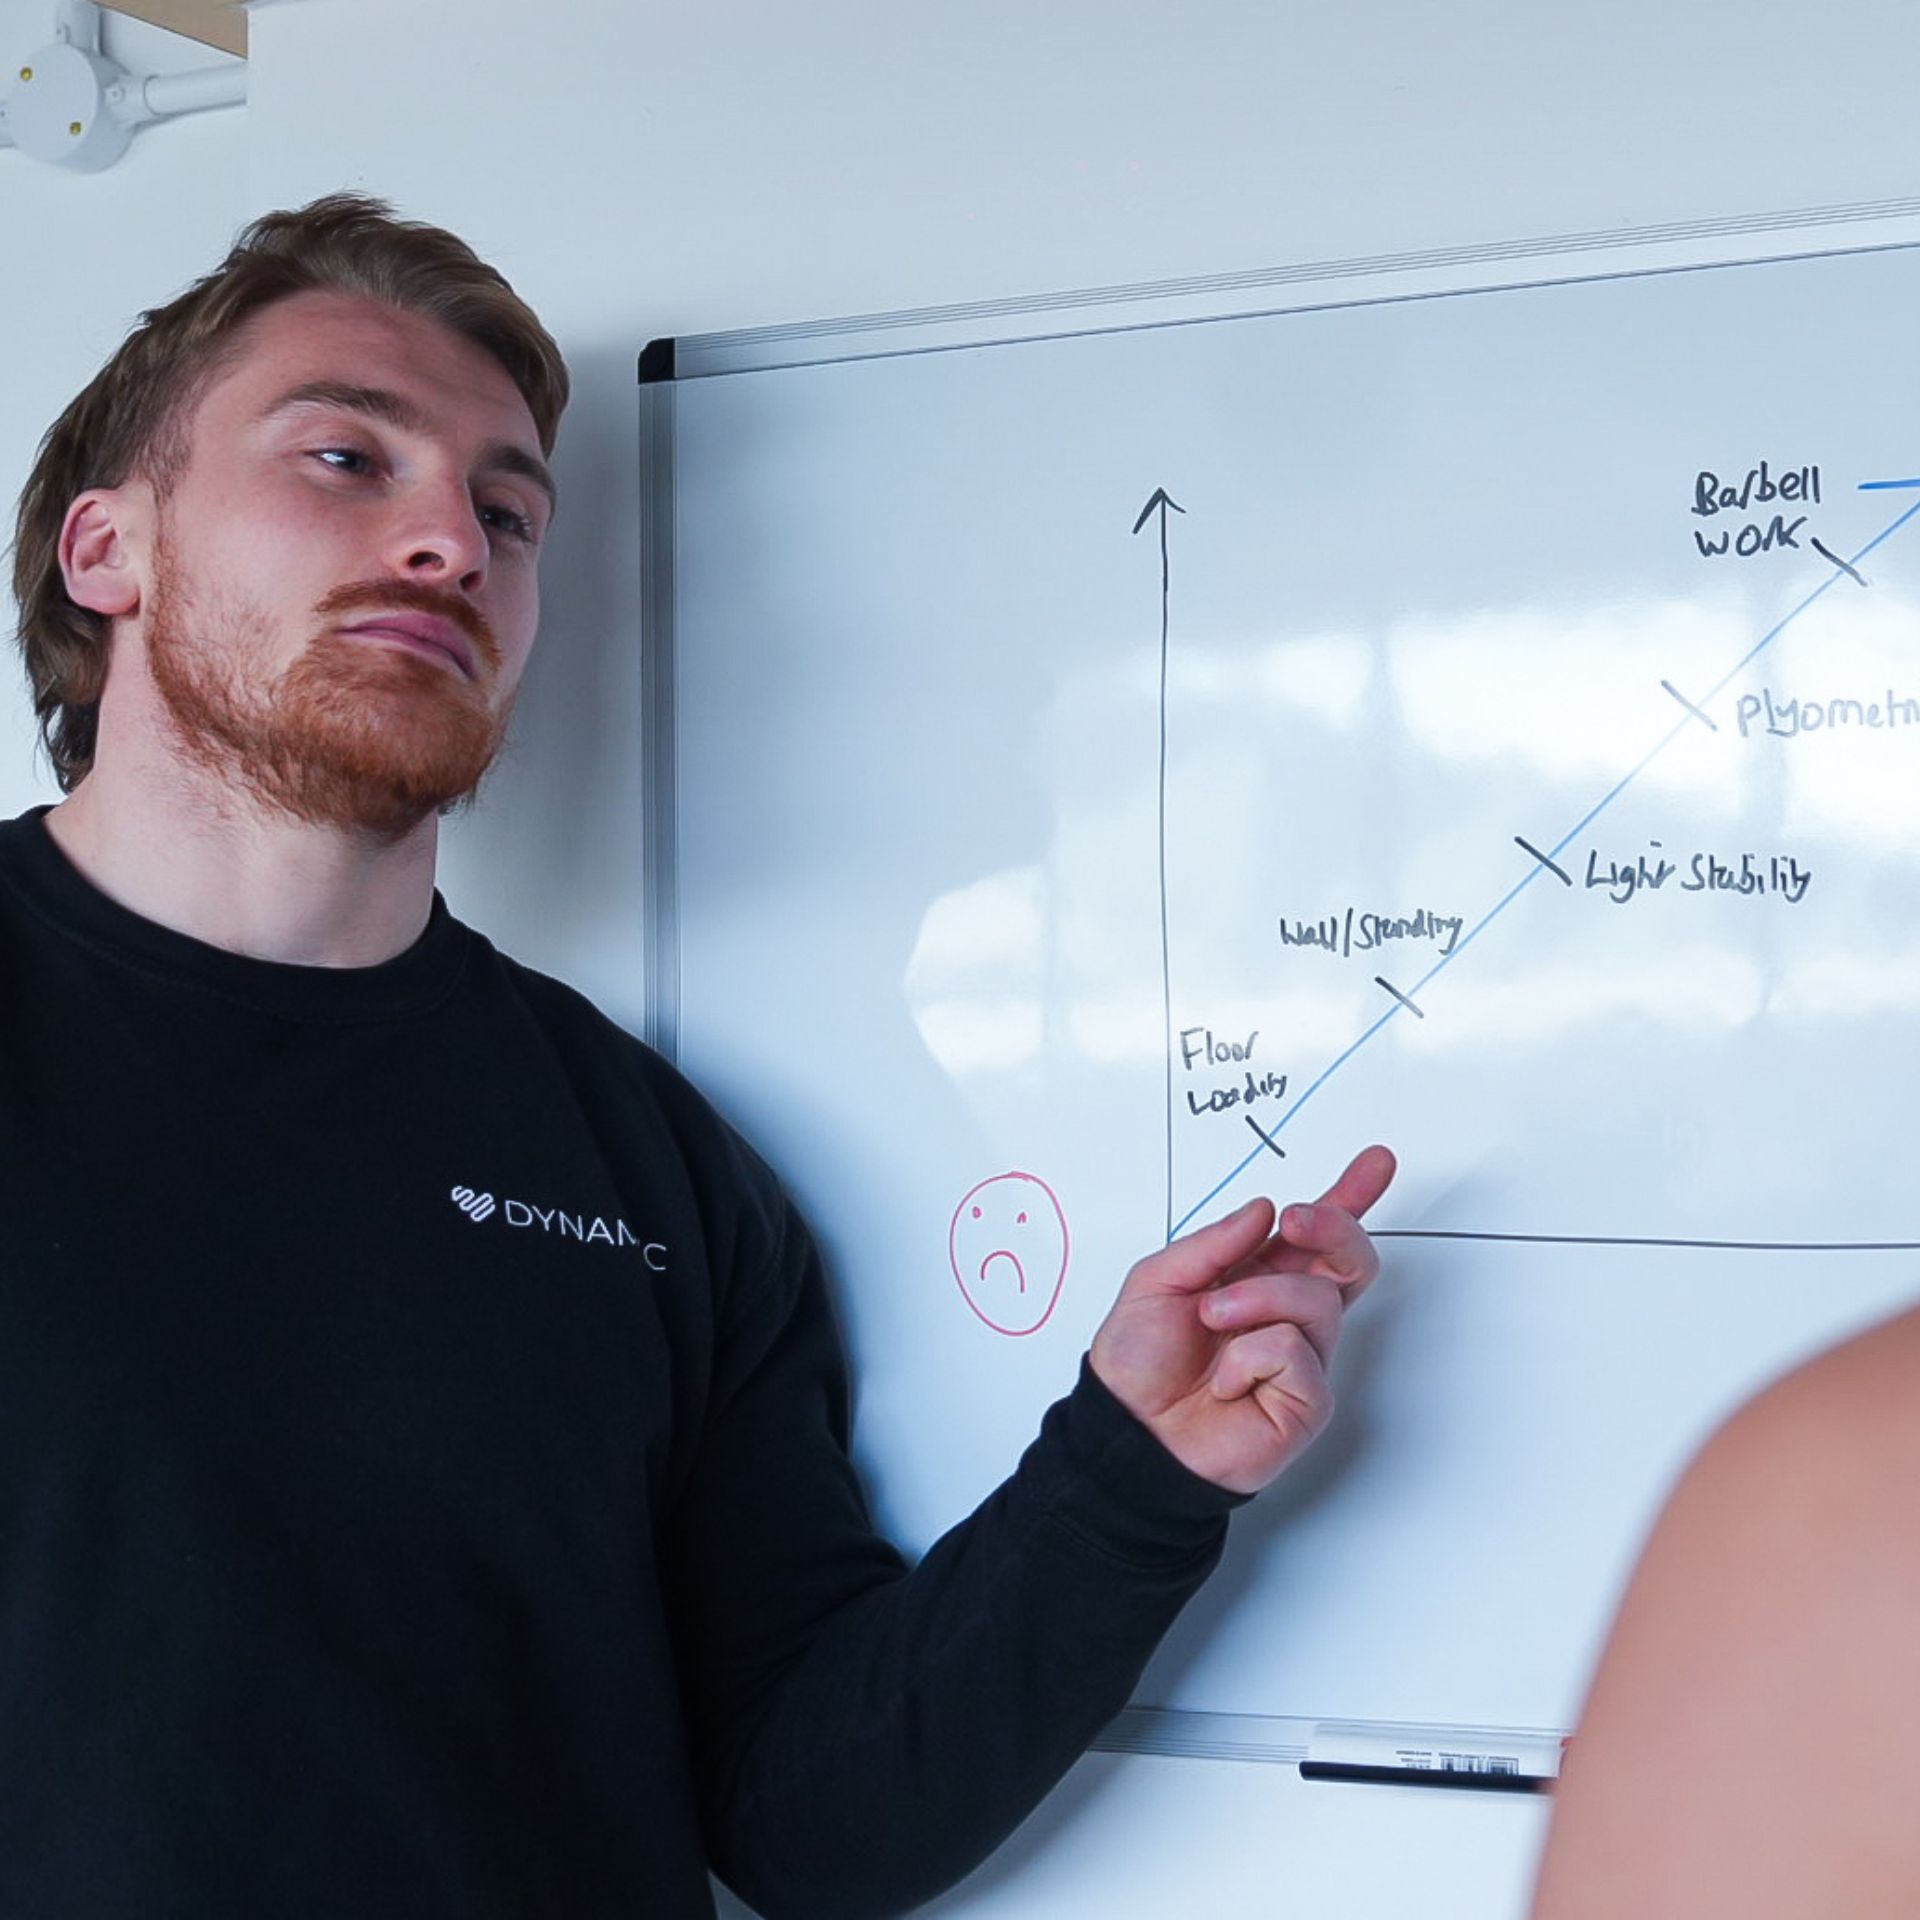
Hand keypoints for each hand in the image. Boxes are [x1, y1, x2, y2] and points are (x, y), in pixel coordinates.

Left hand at [1088, 1146, 1395, 1493]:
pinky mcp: (1307, 1401)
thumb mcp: (1158, 1281)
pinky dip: (1251, 1357)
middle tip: (1298, 1220)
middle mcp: (1289, 1316)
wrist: (1128, 1433)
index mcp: (1257, 1279)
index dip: (1349, 1198)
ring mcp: (1304, 1359)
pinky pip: (1296, 1352)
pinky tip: (1228, 1380)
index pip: (1314, 1236)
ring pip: (1316, 1299)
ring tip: (1214, 1321)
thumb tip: (1264, 1210)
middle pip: (1348, 1260)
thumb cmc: (1139, 1364)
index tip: (1376, 1162)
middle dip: (1333, 1226)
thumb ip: (1213, 1242)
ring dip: (1257, 1299)